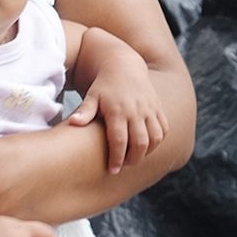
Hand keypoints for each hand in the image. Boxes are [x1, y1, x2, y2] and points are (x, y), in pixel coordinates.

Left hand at [66, 47, 167, 172]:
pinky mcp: (158, 108)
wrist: (123, 66)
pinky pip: (164, 129)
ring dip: (147, 152)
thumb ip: (84, 111)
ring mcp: (149, 109)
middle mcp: (136, 110)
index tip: (113, 170)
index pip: (119, 141)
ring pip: (155, 138)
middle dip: (132, 159)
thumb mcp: (92, 96)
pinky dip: (158, 140)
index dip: (117, 158)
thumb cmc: (104, 86)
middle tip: (123, 166)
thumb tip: (73, 122)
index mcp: (118, 110)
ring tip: (135, 157)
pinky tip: (147, 146)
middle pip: (140, 143)